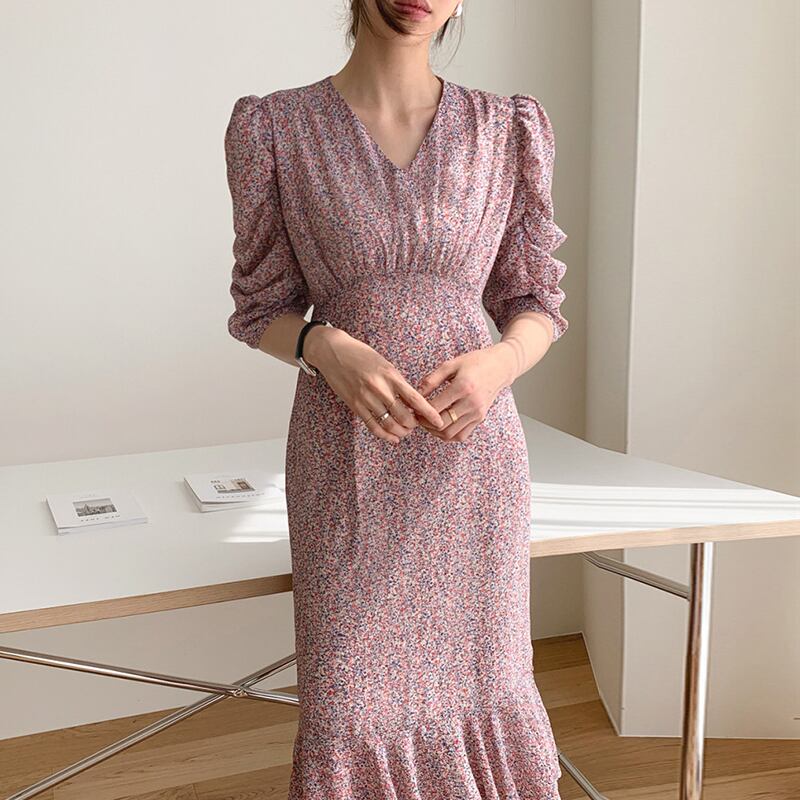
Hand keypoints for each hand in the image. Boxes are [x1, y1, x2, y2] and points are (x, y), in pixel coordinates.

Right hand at [303, 325, 445, 443]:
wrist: (333, 352)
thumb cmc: (362, 356)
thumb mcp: (385, 364)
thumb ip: (398, 382)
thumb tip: (413, 401)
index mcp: (391, 376)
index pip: (415, 399)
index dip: (429, 413)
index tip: (439, 422)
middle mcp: (380, 389)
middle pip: (404, 417)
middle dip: (414, 425)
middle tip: (417, 425)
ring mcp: (366, 398)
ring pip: (389, 424)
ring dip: (401, 432)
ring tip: (405, 432)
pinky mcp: (354, 405)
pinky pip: (373, 426)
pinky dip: (385, 435)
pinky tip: (393, 438)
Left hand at [414, 343, 516, 442]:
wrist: (500, 367)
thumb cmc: (474, 363)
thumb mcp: (451, 365)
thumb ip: (432, 379)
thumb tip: (416, 394)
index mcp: (462, 387)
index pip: (435, 408)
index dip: (420, 411)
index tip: (412, 408)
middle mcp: (471, 403)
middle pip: (441, 424)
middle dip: (425, 424)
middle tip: (417, 417)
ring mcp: (477, 413)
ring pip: (450, 434)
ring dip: (435, 431)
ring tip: (427, 422)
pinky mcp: (480, 419)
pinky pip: (461, 436)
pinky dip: (448, 435)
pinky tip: (441, 425)